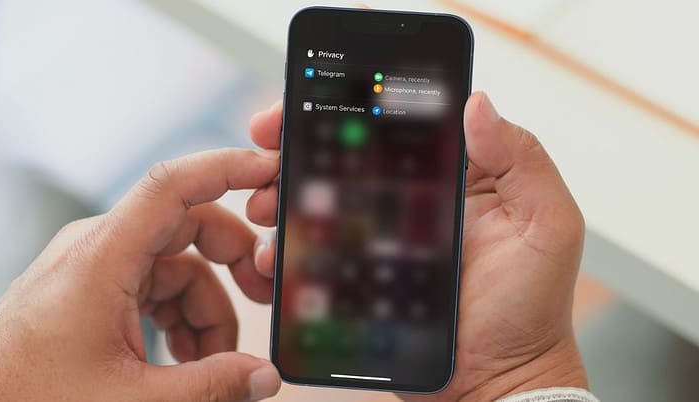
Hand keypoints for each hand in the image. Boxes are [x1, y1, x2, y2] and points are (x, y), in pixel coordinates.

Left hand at [0, 149, 282, 400]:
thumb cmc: (25, 396)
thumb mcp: (131, 398)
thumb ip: (208, 385)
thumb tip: (263, 378)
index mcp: (103, 256)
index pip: (172, 185)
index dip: (227, 168)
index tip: (269, 173)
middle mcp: (100, 248)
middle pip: (188, 228)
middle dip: (234, 262)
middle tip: (263, 294)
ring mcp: (96, 268)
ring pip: (177, 267)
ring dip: (207, 309)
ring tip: (214, 362)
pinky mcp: (94, 289)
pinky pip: (155, 287)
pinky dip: (180, 318)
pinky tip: (186, 359)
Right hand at [246, 93, 587, 399]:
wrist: (497, 381)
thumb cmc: (529, 307)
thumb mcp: (547, 225)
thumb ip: (523, 160)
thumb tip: (478, 105)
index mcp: (449, 177)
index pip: (392, 126)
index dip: (348, 107)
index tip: (306, 101)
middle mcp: (409, 201)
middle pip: (344, 159)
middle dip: (297, 147)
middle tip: (268, 152)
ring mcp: (379, 239)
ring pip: (321, 202)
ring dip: (283, 193)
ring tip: (266, 202)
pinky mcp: (359, 275)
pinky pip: (317, 253)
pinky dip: (288, 247)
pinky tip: (273, 251)